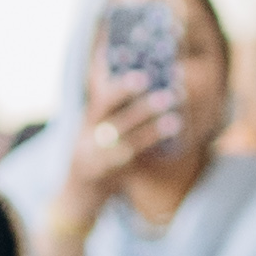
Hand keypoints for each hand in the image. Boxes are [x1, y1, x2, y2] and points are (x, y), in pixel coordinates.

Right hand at [54, 73, 183, 224]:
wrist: (78, 191)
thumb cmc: (93, 149)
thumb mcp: (92, 125)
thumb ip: (104, 100)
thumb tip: (113, 63)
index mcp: (88, 122)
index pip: (102, 101)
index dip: (122, 89)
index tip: (143, 77)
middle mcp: (90, 139)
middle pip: (117, 122)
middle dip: (143, 109)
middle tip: (169, 96)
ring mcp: (99, 160)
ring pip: (128, 144)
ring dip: (153, 131)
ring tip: (176, 119)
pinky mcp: (110, 176)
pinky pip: (134, 162)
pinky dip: (151, 151)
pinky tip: (171, 142)